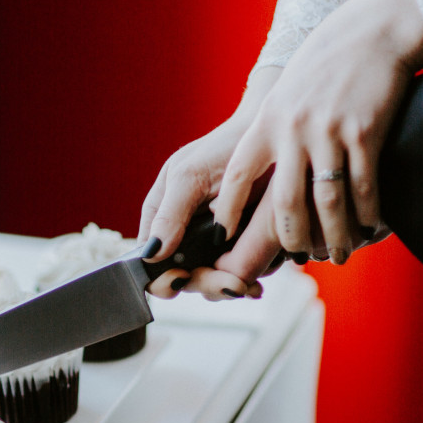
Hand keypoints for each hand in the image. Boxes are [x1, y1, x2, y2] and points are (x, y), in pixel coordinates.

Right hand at [139, 67, 280, 298]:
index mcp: (160, 220)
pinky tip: (258, 282)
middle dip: (206, 284)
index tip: (183, 280)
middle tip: (232, 285)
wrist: (273, 137)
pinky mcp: (239, 246)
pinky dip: (248, 278)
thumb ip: (169, 215)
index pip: (150, 264)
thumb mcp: (189, 177)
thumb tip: (150, 255)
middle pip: (184, 277)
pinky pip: (238, 272)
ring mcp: (210, 243)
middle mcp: (182, 236)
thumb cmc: (224, 147)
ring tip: (247, 285)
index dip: (163, 279)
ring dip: (229, 285)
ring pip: (211, 280)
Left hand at [210, 0, 422, 264]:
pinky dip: (367, 214)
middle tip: (299, 258)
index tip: (225, 237)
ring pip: (327, 203)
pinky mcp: (365, 131)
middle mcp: (292, 129)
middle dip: (291, 238)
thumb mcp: (284, 94)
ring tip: (339, 254)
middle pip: (284, 203)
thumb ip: (269, 132)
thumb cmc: (324, 66)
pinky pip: (364, 187)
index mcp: (266, 121)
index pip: (238, 175)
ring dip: (334, 236)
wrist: (373, 30)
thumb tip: (257, 178)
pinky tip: (371, 228)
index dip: (229, 210)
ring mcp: (329, 132)